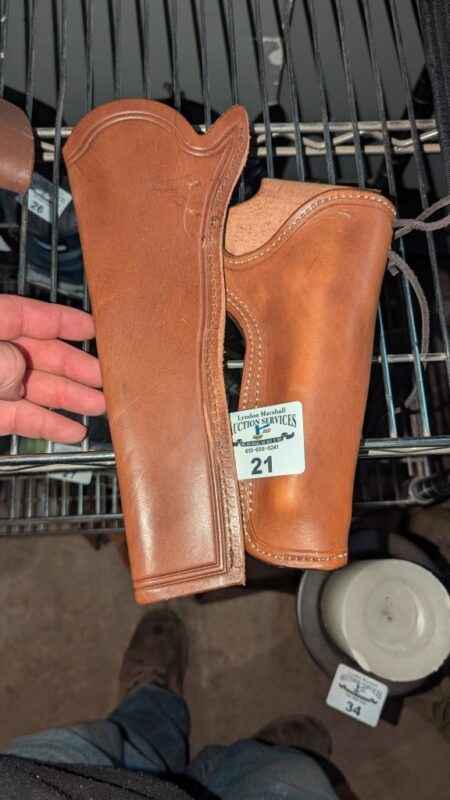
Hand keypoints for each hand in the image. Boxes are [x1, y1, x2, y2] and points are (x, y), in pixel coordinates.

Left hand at [0, 295, 104, 442]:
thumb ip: (6, 359)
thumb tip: (22, 368)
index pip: (27, 316)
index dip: (63, 321)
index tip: (93, 328)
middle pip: (39, 355)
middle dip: (76, 367)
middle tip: (105, 377)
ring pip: (36, 389)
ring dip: (70, 398)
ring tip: (100, 406)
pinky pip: (23, 419)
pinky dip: (48, 426)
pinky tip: (73, 432)